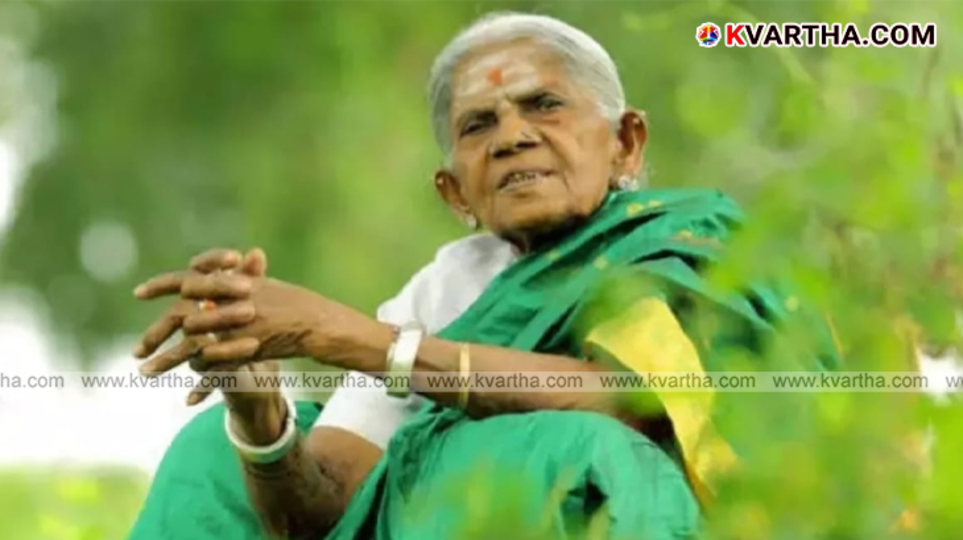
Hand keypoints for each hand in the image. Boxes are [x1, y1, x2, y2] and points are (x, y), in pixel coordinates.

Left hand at [132, 248, 384, 376]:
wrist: (317, 323)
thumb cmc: (293, 303)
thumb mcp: (264, 286)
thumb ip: (239, 279)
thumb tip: (216, 271)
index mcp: (231, 284)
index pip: (188, 279)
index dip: (161, 285)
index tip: (138, 293)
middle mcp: (229, 304)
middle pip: (182, 319)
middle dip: (156, 335)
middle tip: (136, 351)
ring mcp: (237, 328)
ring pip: (194, 347)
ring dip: (168, 361)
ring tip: (145, 372)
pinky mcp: (247, 350)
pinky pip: (219, 370)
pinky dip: (205, 385)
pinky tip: (189, 398)